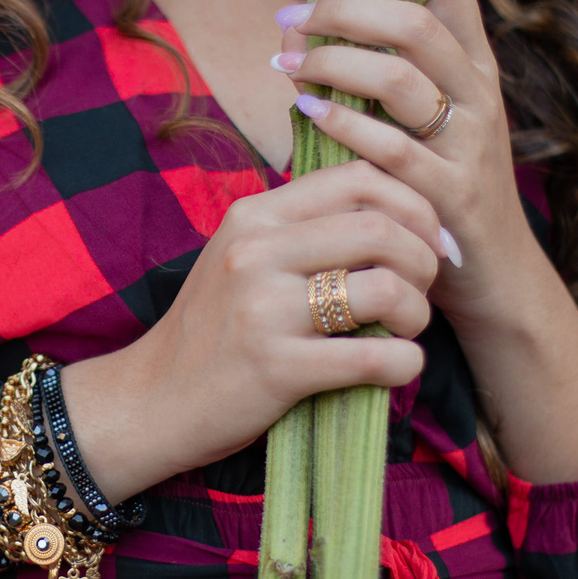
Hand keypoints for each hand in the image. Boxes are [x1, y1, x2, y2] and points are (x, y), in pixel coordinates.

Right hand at [61, 160, 445, 497]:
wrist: (150, 400)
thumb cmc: (209, 332)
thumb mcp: (239, 259)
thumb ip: (296, 230)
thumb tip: (387, 215)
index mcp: (253, 217)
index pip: (357, 178)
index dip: (413, 205)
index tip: (427, 240)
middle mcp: (256, 251)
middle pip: (381, 227)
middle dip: (424, 260)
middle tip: (423, 290)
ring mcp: (264, 308)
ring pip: (386, 287)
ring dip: (418, 312)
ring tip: (405, 330)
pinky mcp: (277, 367)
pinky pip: (376, 357)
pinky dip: (406, 363)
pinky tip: (396, 368)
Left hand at [272, 0, 577, 482]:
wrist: (492, 282)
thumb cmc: (438, 197)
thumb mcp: (424, 129)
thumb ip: (382, 81)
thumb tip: (306, 32)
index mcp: (476, 69)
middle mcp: (481, 97)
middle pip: (415, 24)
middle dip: (344, 11)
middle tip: (290, 21)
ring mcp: (471, 147)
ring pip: (402, 77)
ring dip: (333, 63)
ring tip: (285, 63)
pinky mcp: (451, 197)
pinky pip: (392, 148)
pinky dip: (343, 123)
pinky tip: (304, 111)